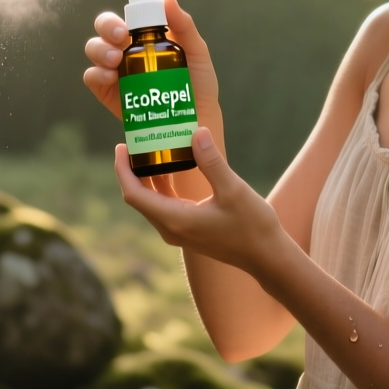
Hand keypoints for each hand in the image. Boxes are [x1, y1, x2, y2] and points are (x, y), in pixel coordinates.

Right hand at [82, 0, 222, 141]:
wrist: (193, 122)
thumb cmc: (198, 86)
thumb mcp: (197, 53)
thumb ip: (185, 26)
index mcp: (150, 32)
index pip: (136, 4)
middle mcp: (128, 46)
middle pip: (106, 24)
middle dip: (108, 23)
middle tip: (122, 35)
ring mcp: (116, 68)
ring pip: (94, 47)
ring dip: (100, 48)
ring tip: (117, 59)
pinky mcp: (108, 91)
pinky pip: (92, 75)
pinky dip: (97, 72)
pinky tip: (111, 76)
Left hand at [115, 127, 288, 273]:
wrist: (266, 256)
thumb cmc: (252, 226)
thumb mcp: (233, 190)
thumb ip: (212, 161)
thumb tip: (196, 132)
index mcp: (175, 220)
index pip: (134, 194)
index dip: (122, 170)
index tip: (121, 146)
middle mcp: (171, 229)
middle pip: (139, 197)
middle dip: (132, 169)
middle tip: (137, 141)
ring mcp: (178, 231)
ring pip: (152, 201)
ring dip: (148, 176)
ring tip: (152, 148)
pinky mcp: (188, 229)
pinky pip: (165, 205)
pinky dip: (163, 185)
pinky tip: (172, 166)